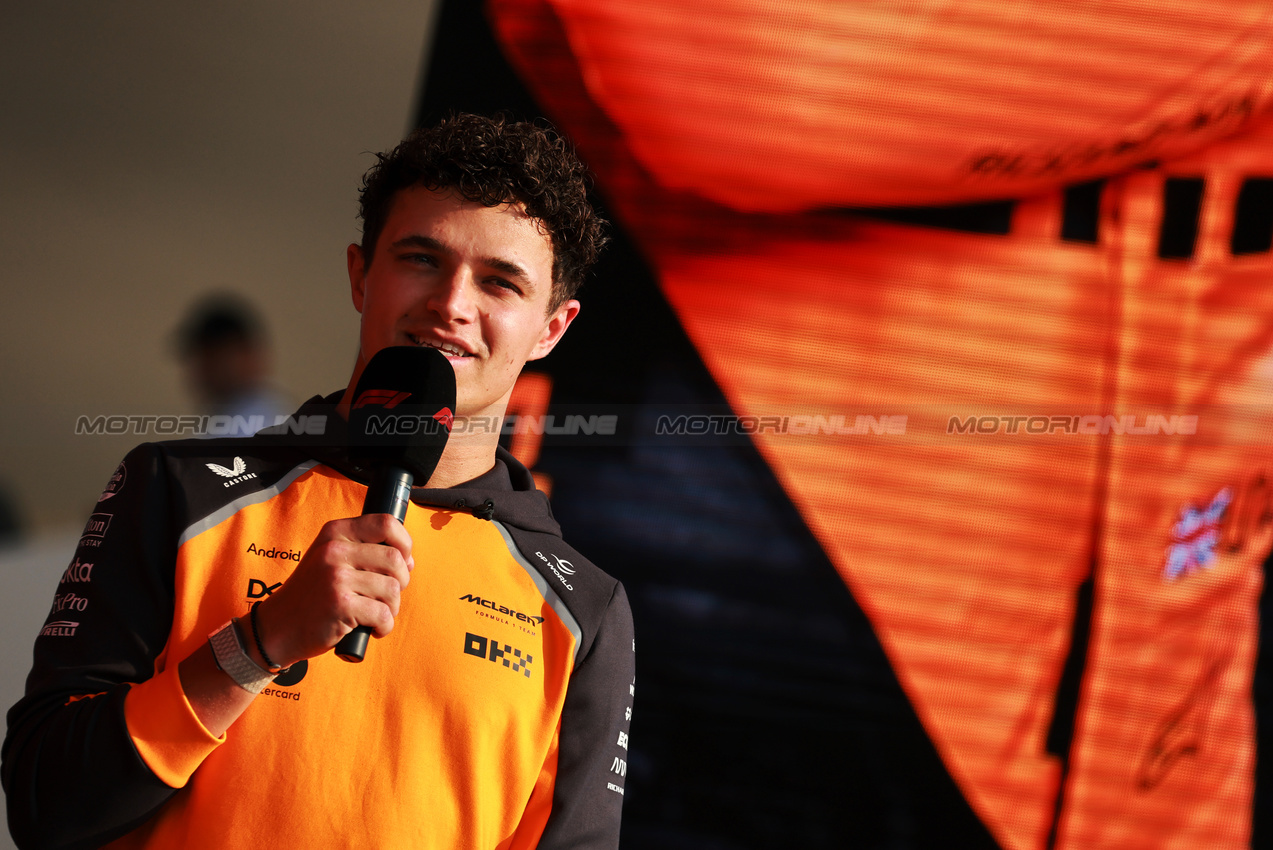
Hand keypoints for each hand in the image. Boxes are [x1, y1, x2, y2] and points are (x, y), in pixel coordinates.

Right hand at [248, 514, 413, 667]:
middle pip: (395, 559)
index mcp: (335, 532)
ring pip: (393, 589)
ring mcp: (337, 577)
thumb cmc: (311, 595)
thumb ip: (365, 552)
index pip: (386, 523)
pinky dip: (384, 627)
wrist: (278, 627)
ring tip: (374, 614)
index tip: (404, 560)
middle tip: (386, 596)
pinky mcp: (341, 604)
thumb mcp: (330, 559)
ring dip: (391, 608)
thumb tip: (408, 560)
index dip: (404, 543)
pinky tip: (371, 628)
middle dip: (401, 582)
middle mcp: (335, 550)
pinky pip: (383, 615)